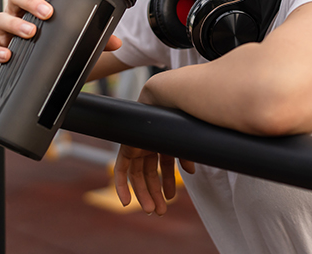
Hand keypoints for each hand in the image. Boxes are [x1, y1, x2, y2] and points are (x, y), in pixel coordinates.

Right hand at [0, 0, 123, 64]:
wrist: (42, 61)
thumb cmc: (56, 38)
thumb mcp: (76, 35)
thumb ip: (94, 36)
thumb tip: (116, 42)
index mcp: (35, 0)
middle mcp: (18, 10)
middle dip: (31, 1)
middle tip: (47, 12)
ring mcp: (7, 28)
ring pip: (1, 18)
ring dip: (16, 23)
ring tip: (31, 32)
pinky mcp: (0, 46)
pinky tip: (8, 54)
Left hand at [114, 84, 194, 214]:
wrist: (164, 100)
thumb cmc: (176, 118)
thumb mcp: (183, 141)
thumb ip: (186, 156)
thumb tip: (191, 173)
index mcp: (163, 145)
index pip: (163, 168)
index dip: (166, 184)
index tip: (170, 198)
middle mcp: (148, 147)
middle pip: (149, 174)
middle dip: (155, 193)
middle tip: (160, 210)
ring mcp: (137, 146)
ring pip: (137, 176)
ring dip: (143, 194)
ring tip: (152, 209)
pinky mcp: (127, 147)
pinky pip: (121, 170)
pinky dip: (121, 186)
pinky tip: (126, 202)